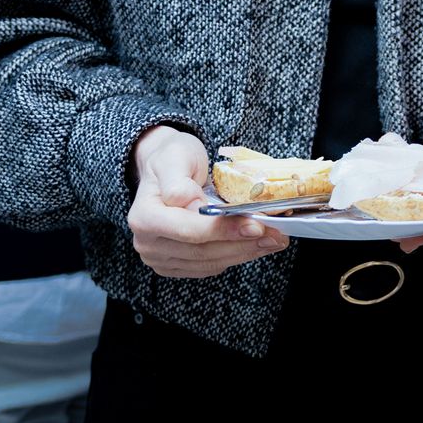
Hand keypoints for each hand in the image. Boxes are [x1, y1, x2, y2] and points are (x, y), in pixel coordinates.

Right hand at [128, 125, 284, 278]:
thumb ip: (178, 180)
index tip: (257, 225)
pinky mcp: (177, 265)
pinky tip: (257, 244)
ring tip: (274, 239)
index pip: (189, 230)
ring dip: (246, 252)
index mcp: (144, 217)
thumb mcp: (175, 156)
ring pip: (211, 262)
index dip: (224, 230)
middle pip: (203, 251)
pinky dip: (236, 255)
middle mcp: (148, 243)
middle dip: (244, 243)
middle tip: (277, 234)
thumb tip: (189, 201)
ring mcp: (161, 258)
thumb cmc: (172, 158)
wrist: (166, 168)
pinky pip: (210, 266)